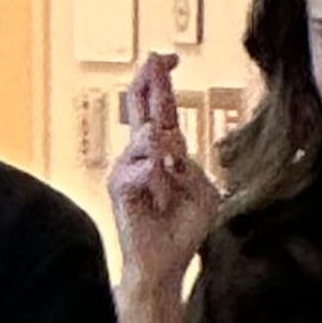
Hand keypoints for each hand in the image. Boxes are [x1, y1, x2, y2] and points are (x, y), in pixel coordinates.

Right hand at [108, 51, 223, 295]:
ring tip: (169, 173)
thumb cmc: (182, 228)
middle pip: (140, 106)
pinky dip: (155, 180)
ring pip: (145, 136)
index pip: (160, 108)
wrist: (164, 264)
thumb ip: (191, 166)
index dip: (162, 81)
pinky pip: (139, 169)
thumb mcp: (203, 193)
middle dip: (149, 81)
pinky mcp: (119, 186)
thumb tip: (169, 145)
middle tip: (155, 58)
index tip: (169, 58)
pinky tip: (160, 192)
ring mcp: (126, 167)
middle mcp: (140, 153)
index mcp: (163, 152)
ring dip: (162, 149)